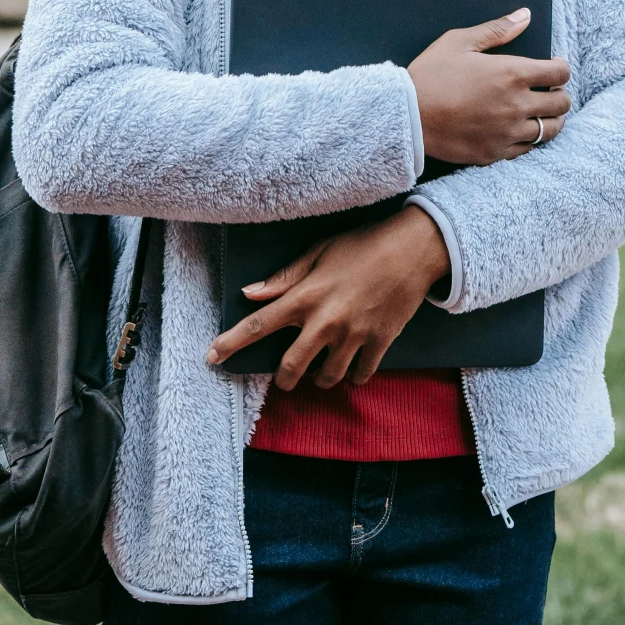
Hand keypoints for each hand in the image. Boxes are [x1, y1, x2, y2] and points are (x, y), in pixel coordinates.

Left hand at [205, 208, 451, 388]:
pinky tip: (353, 368)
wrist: (413, 249)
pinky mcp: (379, 343)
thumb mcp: (320, 252)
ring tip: (323, 370)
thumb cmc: (363, 245)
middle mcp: (326, 321)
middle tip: (286, 380)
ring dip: (321, 378)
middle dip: (284, 379)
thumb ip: (285, 277)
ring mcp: (354, 336)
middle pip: (292, 366)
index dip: (231, 343)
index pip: (259, 325)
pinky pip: (361, 375)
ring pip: (327, 377)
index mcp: (306, 296)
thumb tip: (250, 293)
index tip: (211, 357)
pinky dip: (354, 376)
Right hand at [407, 9, 569, 163]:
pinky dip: (529, 138)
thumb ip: (497, 29)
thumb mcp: (459, 42)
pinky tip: (518, 130)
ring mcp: (507, 134)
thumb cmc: (430, 74)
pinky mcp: (495, 154)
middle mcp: (516, 106)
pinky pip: (527, 149)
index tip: (554, 66)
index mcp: (512, 74)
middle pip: (561, 103)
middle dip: (560, 93)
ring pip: (549, 130)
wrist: (406, 116)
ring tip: (541, 112)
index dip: (561, 67)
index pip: (559, 73)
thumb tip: (525, 16)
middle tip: (549, 90)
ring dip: (551, 119)